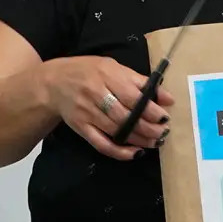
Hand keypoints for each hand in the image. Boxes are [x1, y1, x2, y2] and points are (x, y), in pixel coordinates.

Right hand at [42, 56, 174, 160]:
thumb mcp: (114, 68)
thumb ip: (140, 82)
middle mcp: (96, 94)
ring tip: (154, 142)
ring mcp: (87, 113)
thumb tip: (168, 98)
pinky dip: (119, 151)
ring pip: (116, 131)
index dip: (150, 110)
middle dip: (148, 128)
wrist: (54, 82)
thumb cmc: (89, 72)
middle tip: (162, 133)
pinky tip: (134, 153)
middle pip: (125, 116)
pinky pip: (101, 144)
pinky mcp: (81, 128)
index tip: (164, 117)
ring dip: (139, 140)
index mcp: (107, 75)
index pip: (132, 96)